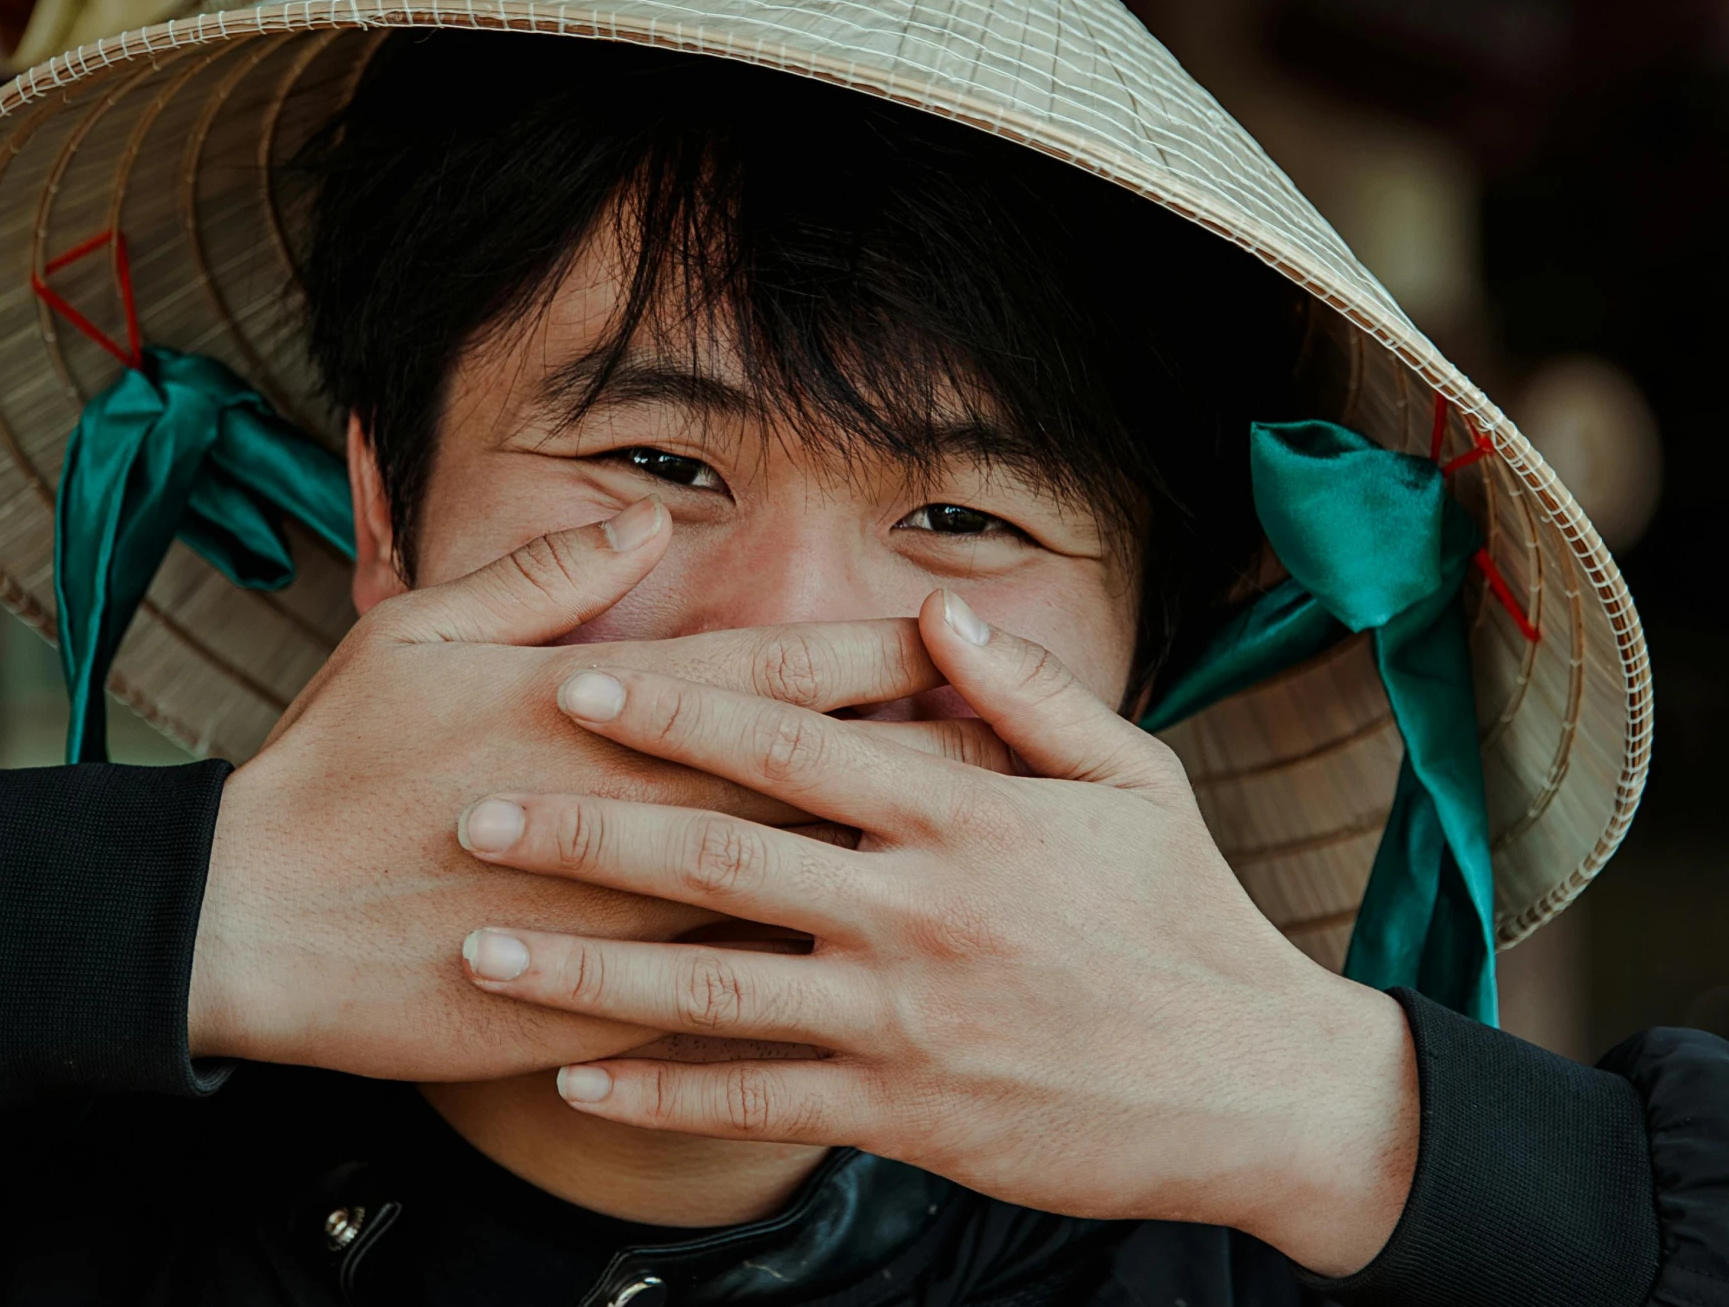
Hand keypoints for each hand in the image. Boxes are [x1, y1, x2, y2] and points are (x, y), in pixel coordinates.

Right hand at [190, 499, 976, 1081]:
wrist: (242, 926)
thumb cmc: (331, 765)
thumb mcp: (417, 633)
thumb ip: (541, 575)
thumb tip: (639, 515)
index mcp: (601, 710)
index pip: (777, 673)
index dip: (880, 657)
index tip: (968, 640)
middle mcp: (636, 811)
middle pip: (815, 782)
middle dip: (929, 763)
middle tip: (1032, 752)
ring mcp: (624, 920)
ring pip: (793, 899)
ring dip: (893, 879)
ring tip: (994, 874)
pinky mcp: (598, 1010)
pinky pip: (726, 1009)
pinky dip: (808, 995)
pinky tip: (884, 996)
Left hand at [448, 588, 1420, 1275]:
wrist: (1253, 1088)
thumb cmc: (1188, 919)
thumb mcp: (1135, 779)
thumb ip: (1026, 693)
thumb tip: (932, 614)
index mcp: (964, 814)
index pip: (788, 745)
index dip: (673, 712)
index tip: (577, 684)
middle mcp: (915, 911)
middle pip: (717, 856)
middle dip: (586, 830)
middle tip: (475, 810)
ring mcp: (901, 1019)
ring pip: (708, 990)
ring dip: (584, 968)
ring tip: (481, 947)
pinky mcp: (902, 1114)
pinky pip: (753, 1102)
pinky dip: (658, 1094)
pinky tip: (577, 1077)